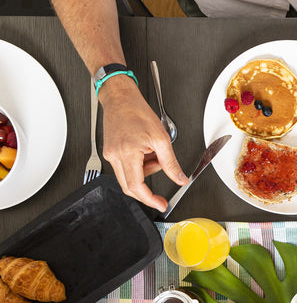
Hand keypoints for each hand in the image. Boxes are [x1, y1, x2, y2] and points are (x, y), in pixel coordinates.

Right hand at [99, 78, 186, 211]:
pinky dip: (138, 165)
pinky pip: (125, 168)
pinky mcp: (110, 152)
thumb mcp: (161, 139)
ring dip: (145, 172)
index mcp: (127, 152)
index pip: (136, 186)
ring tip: (153, 153)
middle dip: (147, 188)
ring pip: (128, 177)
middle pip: (130, 186)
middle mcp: (114, 155)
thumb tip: (180, 179)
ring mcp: (110, 154)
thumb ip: (171, 163)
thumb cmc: (137, 112)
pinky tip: (144, 151)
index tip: (160, 204)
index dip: (149, 199)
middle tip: (161, 188)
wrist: (120, 98)